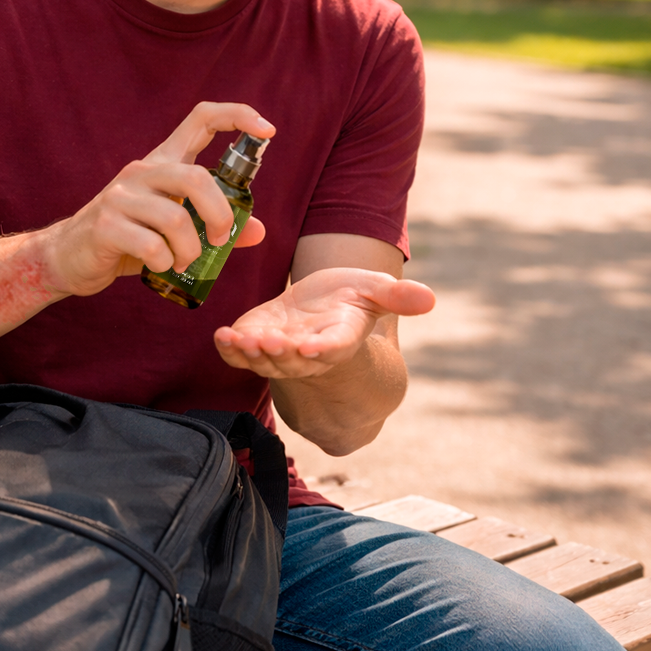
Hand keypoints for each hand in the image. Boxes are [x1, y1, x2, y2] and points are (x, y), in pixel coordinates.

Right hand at [38, 102, 274, 292]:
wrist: (68, 257)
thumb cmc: (127, 239)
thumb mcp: (172, 229)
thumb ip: (212, 224)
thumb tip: (257, 230)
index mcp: (163, 163)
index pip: (201, 119)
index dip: (237, 116)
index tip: (267, 130)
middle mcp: (142, 171)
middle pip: (196, 178)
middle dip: (219, 215)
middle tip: (218, 240)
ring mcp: (120, 196)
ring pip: (176, 218)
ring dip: (189, 249)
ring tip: (184, 262)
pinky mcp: (105, 225)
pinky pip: (151, 246)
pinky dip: (165, 263)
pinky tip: (161, 267)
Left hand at [214, 267, 435, 379]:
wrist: (321, 307)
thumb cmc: (350, 299)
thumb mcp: (375, 290)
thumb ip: (397, 297)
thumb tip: (430, 299)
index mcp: (339, 339)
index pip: (333, 348)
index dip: (323, 349)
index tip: (312, 347)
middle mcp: (309, 352)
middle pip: (294, 359)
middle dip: (280, 353)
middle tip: (269, 343)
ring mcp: (280, 351)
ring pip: (265, 360)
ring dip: (252, 353)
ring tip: (240, 339)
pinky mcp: (255, 342)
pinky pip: (240, 354)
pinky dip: (229, 349)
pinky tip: (221, 335)